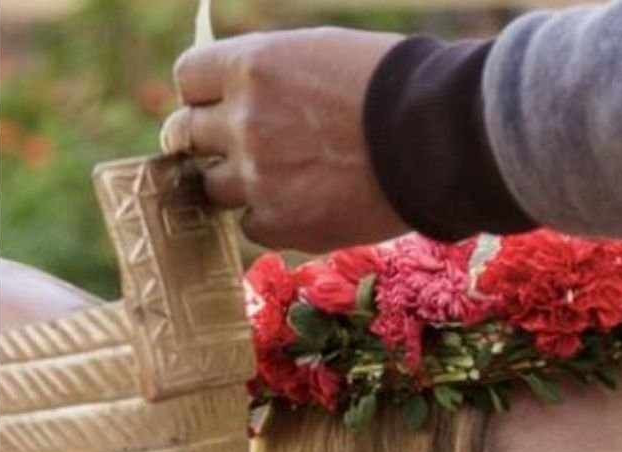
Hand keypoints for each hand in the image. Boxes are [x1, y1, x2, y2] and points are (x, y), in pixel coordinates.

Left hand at [161, 28, 406, 251]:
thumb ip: (270, 75)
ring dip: (239, 186)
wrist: (434, 141)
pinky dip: (271, 220)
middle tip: (234, 152)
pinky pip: (251, 226)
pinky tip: (306, 207)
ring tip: (283, 182)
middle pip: (187, 136)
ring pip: (215, 188)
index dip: (203, 96)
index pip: (188, 80)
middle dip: (205, 142)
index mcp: (250, 66)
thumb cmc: (393, 89)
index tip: (217, 108)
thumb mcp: (320, 55)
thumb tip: (239, 92)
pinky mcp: (282, 224)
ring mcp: (258, 177)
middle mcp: (243, 121)